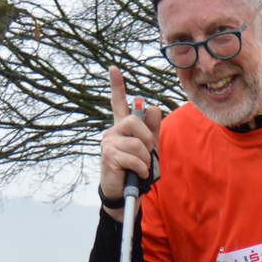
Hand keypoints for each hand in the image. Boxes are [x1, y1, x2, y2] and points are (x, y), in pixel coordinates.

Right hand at [99, 65, 162, 212]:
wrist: (124, 193)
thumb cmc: (135, 170)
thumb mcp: (149, 149)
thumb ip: (152, 130)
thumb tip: (153, 108)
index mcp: (122, 128)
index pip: (119, 103)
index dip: (117, 86)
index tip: (113, 68)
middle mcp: (113, 132)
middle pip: (134, 122)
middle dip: (147, 139)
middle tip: (147, 154)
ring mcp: (108, 143)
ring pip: (136, 143)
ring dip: (145, 159)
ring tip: (141, 168)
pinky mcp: (108, 156)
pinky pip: (133, 157)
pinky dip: (141, 168)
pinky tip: (138, 174)